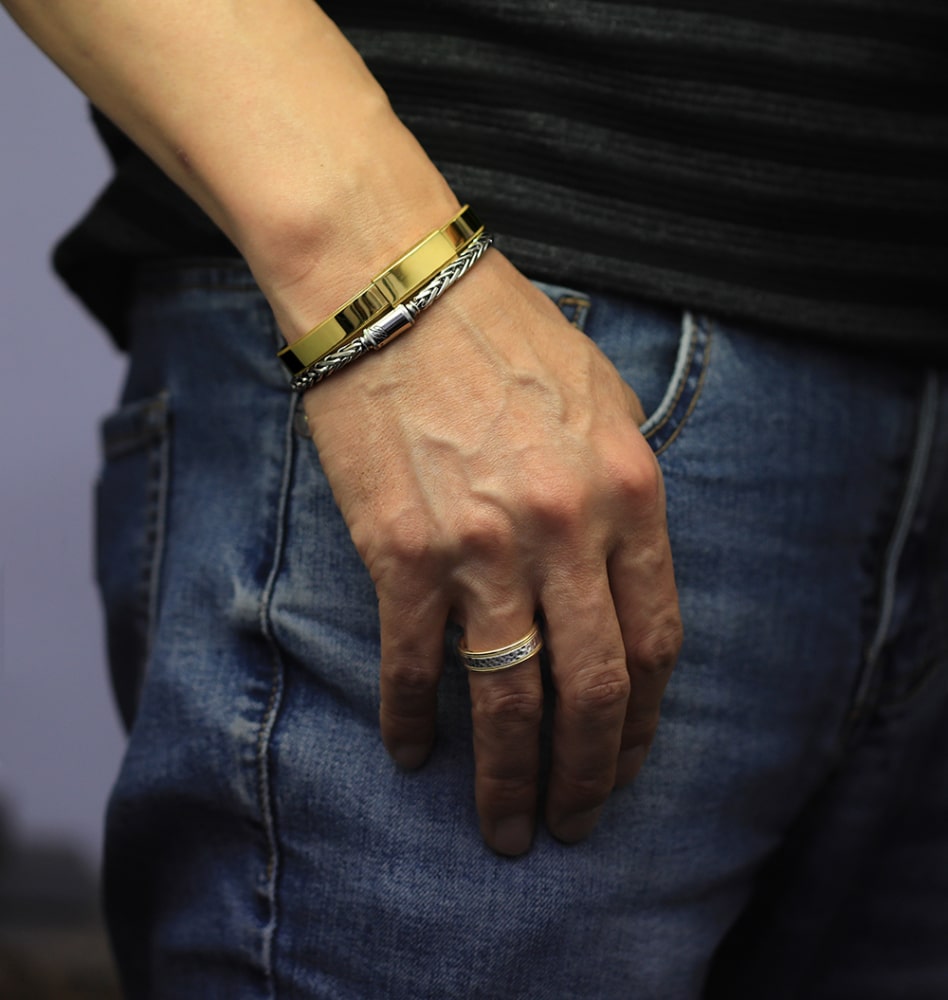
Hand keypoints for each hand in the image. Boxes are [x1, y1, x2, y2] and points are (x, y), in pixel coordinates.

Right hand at [303, 251, 681, 855]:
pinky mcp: (403, 552)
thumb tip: (621, 568)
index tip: (630, 761)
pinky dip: (413, 721)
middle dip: (590, 775)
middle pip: (594, 691)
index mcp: (628, 491)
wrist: (392, 285)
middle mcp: (565, 530)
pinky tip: (412, 754)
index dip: (646, 720)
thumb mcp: (601, 396)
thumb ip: (625, 487)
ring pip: (510, 699)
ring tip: (506, 829)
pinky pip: (413, 664)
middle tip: (576, 822)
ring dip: (510, 781)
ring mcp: (482, 547)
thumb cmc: (498, 330)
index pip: (655, 641)